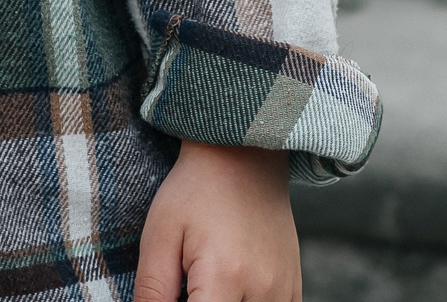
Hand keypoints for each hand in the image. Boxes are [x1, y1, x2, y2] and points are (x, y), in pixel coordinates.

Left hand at [133, 142, 298, 301]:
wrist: (243, 157)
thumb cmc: (195, 192)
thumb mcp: (160, 235)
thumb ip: (153, 289)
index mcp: (225, 275)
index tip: (173, 292)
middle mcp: (262, 289)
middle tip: (188, 280)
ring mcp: (283, 290)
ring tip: (207, 279)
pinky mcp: (293, 287)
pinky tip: (230, 286)